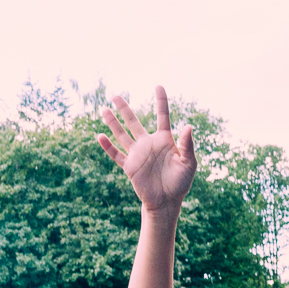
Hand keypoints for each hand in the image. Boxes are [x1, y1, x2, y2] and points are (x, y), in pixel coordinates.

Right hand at [97, 86, 196, 212]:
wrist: (166, 202)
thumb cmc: (180, 183)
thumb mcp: (188, 163)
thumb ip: (187, 145)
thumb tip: (188, 126)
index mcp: (165, 140)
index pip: (162, 116)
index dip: (161, 101)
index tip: (158, 86)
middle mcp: (148, 144)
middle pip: (134, 122)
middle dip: (125, 109)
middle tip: (116, 96)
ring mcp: (137, 154)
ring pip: (122, 135)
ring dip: (113, 123)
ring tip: (104, 110)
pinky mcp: (129, 166)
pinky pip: (116, 154)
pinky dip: (108, 147)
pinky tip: (100, 136)